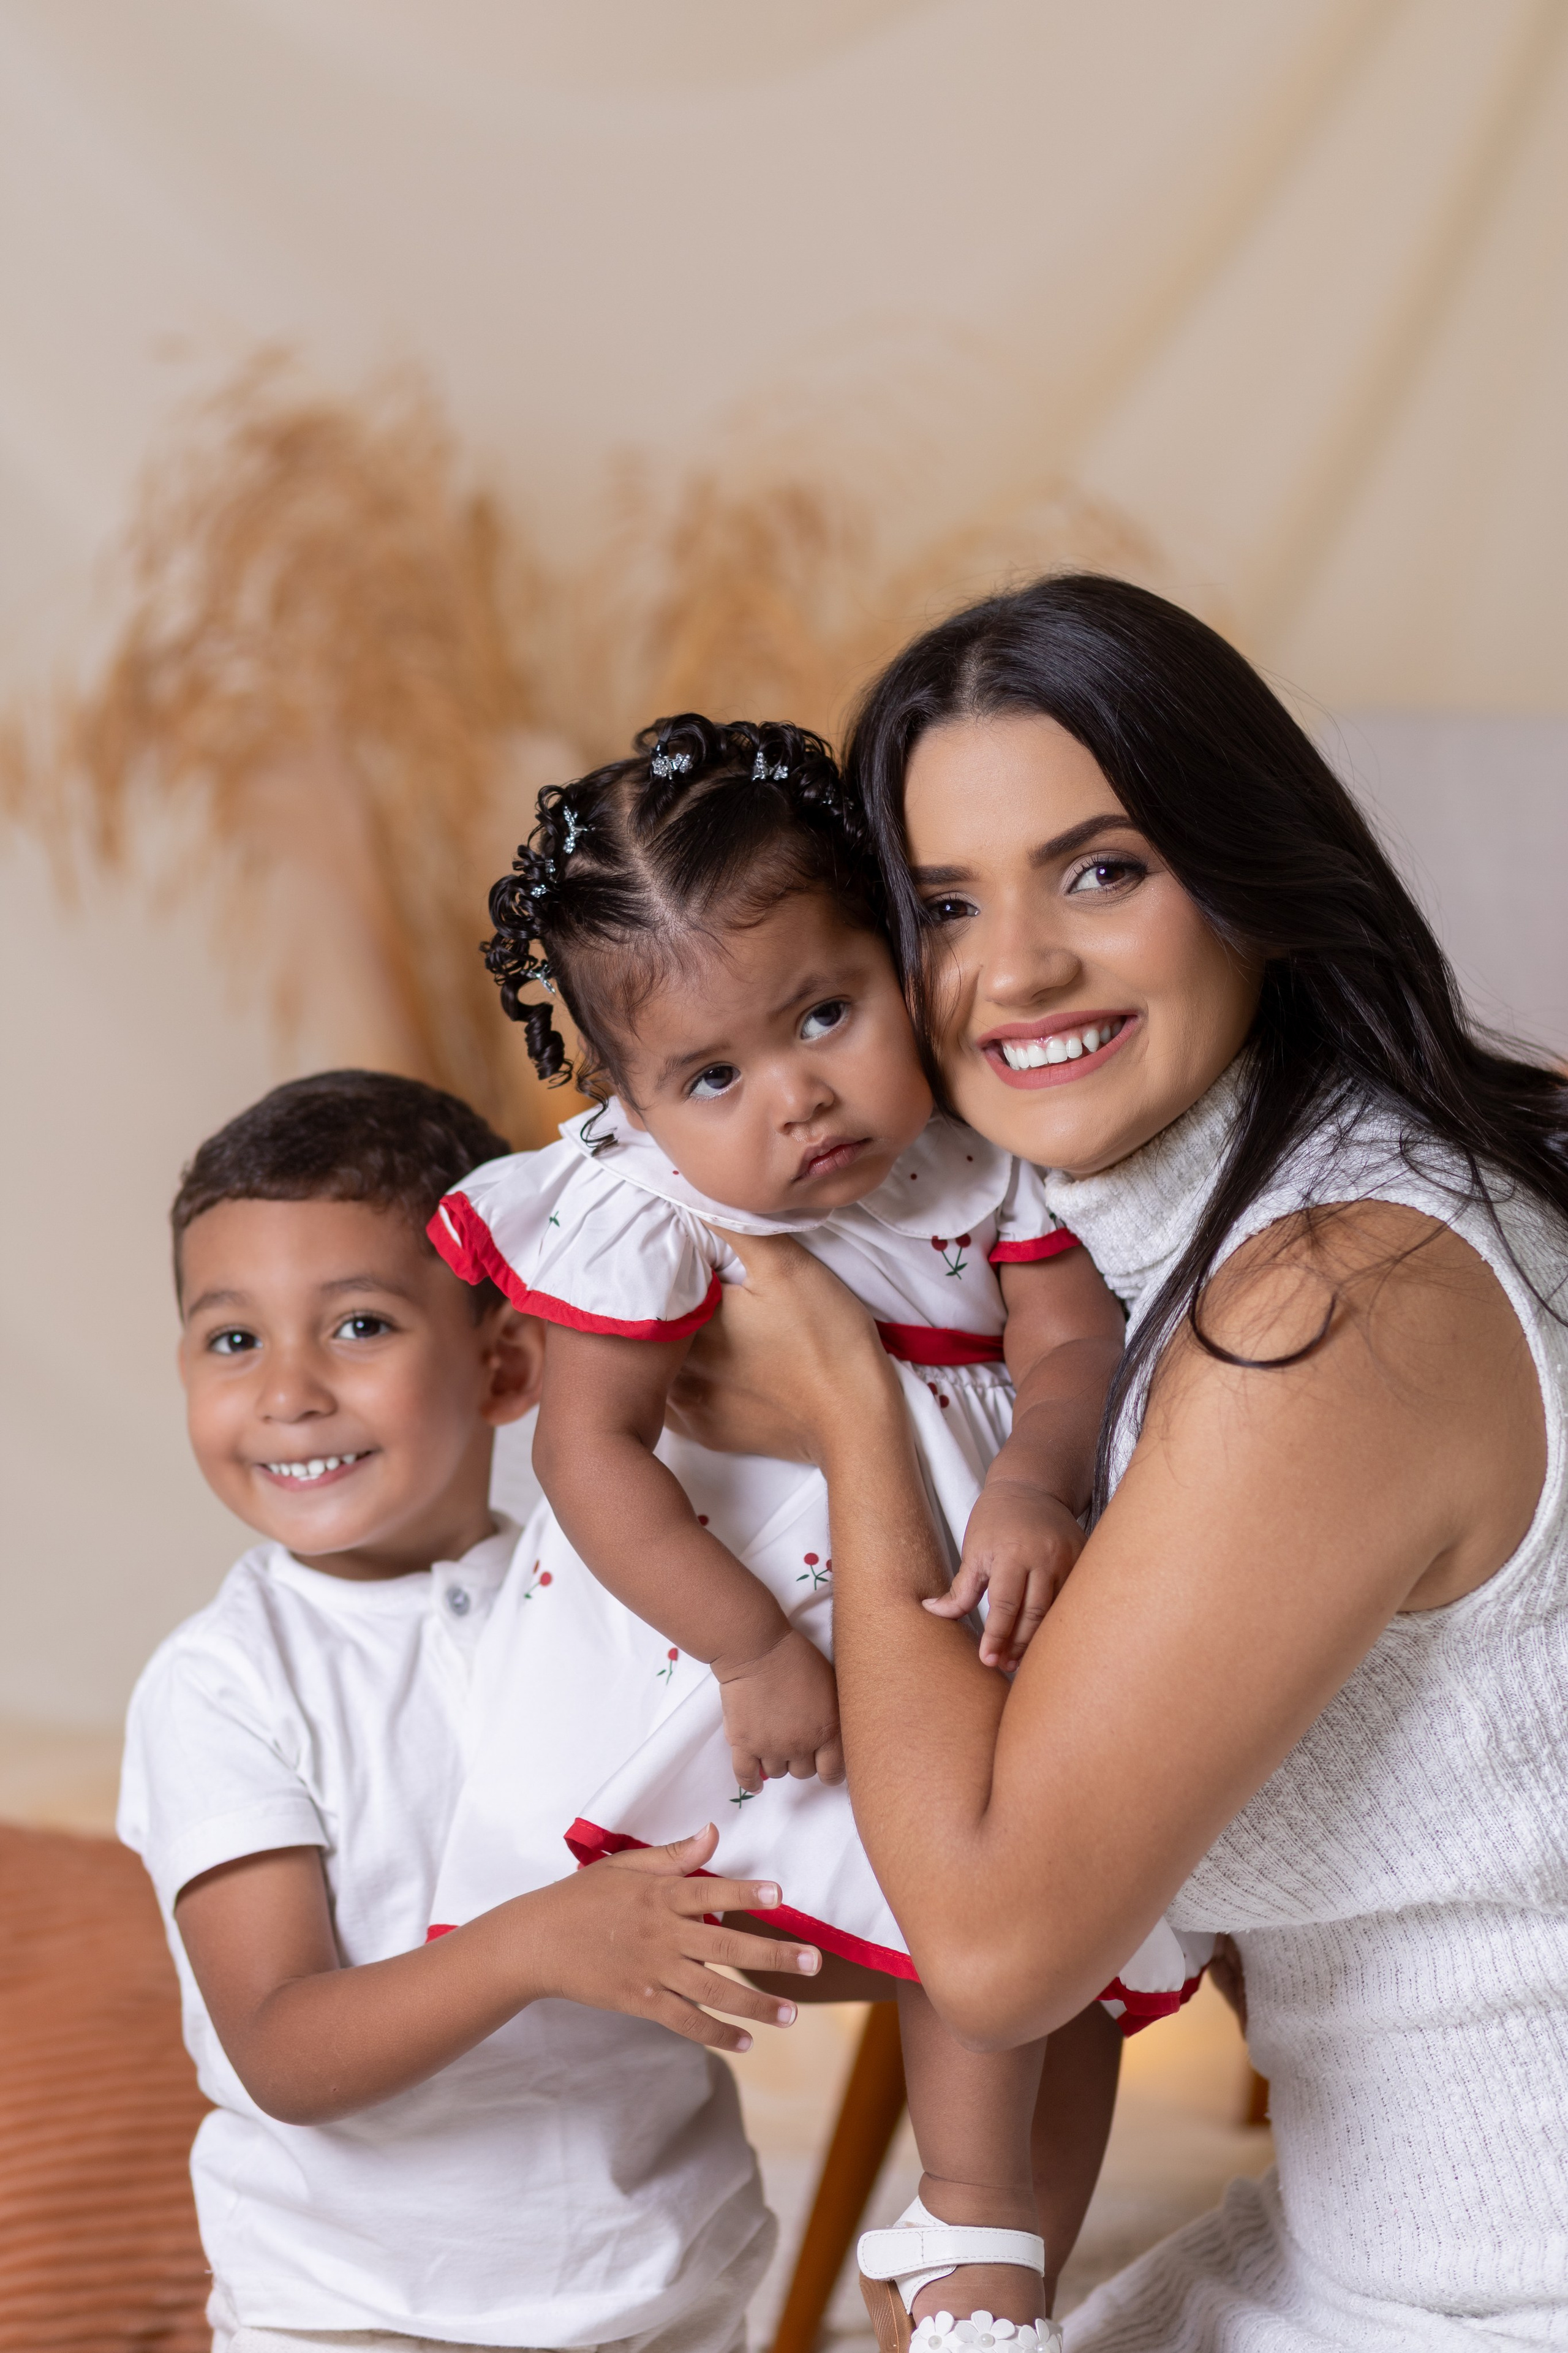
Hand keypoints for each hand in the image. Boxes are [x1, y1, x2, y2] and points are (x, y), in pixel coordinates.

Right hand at [531, 1825, 822, 2053]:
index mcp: (660, 1895)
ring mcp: (652, 1971)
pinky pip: (685, 2021)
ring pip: (714, 1990)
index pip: (711, 1891)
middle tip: (814, 1963)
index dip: (746, 1894)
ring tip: (792, 2013)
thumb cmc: (582, 1898)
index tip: (780, 1897)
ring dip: (756, 2004)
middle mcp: (662, 1933)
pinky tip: (745, 2042)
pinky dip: (716, 2033)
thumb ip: (673, 1855)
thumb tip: (712, 1833)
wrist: (536, 1941)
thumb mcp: (624, 1866)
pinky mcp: (639, 2001)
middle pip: (726, 1946)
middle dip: (773, 1956)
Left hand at [667, 1231, 898, 1465]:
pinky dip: (694, 1382)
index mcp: (688, 1320)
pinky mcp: (708, 1432)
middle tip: (710, 1289)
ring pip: (666, 1363)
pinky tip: (723, 1370)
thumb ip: (734, 1226)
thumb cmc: (825, 1340)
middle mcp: (675, 1365)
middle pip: (660, 1324)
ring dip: (677, 1345)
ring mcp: (689, 1405)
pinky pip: (682, 1401)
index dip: (677, 1262)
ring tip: (717, 1329)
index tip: (698, 1255)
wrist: (856, 1422)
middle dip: (674, 1303)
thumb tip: (691, 1192)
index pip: (661, 1281)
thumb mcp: (786, 1266)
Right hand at [714, 1627, 843, 1789]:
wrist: (757, 1648)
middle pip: (803, 1772)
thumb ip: (835, 1713)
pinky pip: (745, 1774)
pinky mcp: (743, 1743)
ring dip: (778, 1762)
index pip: (833, 1771)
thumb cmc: (797, 1657)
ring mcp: (770, 1747)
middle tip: (798, 1742)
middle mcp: (801, 1745)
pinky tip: (757, 1783)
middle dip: (803, 1760)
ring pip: (777, 1772)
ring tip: (776, 1745)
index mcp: (828, 1731)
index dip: (830, 1771)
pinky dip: (751, 1782)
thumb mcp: (831, 1682)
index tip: (827, 1767)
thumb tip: (835, 1732)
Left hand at [925, 1477, 1084, 1667]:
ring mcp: (1068, 1557)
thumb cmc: (995, 1519)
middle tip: (1003, 1665)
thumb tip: (932, 1611)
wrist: (1031, 1486)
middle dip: (1017, 1644)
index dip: (996, 1636)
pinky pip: (1073, 1597)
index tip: (987, 1659)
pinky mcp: (1083, 1557)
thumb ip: (960, 1588)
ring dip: (1038, 1639)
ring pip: (1057, 1610)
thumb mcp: (973, 1550)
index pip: (1005, 1604)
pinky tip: (1045, 1637)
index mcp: (1011, 1553)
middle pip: (1034, 1613)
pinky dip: (1058, 1620)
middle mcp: (1044, 1556)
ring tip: (1020, 1659)